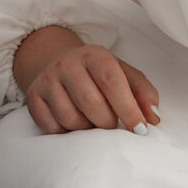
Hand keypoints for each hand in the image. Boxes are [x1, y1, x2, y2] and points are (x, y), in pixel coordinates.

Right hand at [15, 28, 159, 134]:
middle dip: (108, 122)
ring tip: (92, 121)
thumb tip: (153, 118)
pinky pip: (52, 127)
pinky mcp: (33, 97)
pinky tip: (73, 124)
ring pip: (70, 118)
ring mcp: (47, 80)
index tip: (141, 130)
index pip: (112, 82)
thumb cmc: (99, 75)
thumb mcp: (123, 74)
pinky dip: (66, 133)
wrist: (59, 64)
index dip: (129, 109)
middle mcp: (67, 64)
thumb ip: (143, 92)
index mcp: (93, 55)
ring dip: (87, 129)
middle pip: (91, 103)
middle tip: (112, 124)